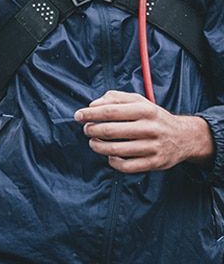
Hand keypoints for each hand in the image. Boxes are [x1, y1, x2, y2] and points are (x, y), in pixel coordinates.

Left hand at [74, 90, 213, 172]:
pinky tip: (110, 156)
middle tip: (87, 130)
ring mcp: (153, 147)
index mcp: (144, 110)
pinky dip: (113, 162)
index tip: (78, 116)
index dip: (90, 114)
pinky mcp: (155, 163)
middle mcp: (150, 128)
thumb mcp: (139, 101)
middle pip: (110, 131)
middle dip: (92, 130)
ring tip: (93, 142)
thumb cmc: (153, 117)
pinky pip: (127, 166)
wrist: (184, 137)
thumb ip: (115, 97)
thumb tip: (92, 105)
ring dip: (98, 146)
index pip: (110, 111)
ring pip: (116, 150)